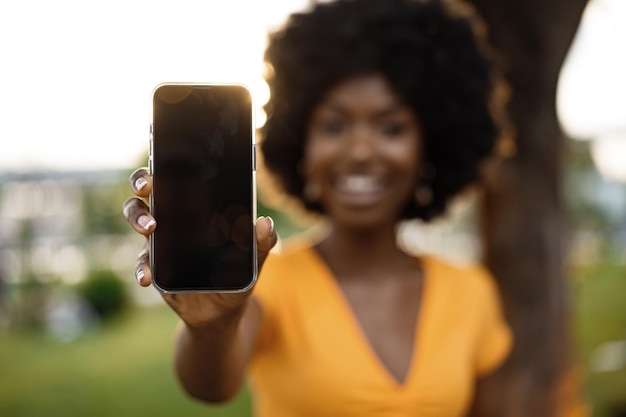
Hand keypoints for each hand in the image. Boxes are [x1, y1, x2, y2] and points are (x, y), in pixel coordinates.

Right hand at [122, 167, 276, 327]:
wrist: (221, 313)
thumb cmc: (236, 278)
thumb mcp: (252, 262)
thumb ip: (261, 244)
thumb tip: (266, 222)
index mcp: (199, 210)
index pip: (180, 180)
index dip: (170, 166)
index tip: (165, 161)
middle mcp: (175, 220)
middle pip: (149, 193)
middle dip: (142, 183)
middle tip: (148, 187)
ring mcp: (161, 243)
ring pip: (139, 220)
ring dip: (139, 219)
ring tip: (151, 228)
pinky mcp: (155, 267)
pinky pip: (142, 262)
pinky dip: (141, 268)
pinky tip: (147, 276)